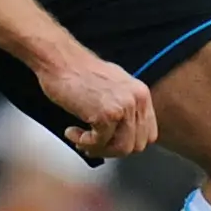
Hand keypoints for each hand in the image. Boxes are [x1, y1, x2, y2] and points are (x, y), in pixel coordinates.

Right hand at [38, 51, 157, 158]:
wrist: (60, 61)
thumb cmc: (80, 72)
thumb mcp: (114, 86)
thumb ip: (125, 107)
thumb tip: (124, 133)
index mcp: (141, 94)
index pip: (149, 135)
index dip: (129, 143)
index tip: (113, 143)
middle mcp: (137, 100)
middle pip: (136, 145)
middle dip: (112, 150)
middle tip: (94, 146)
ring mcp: (123, 108)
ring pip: (120, 148)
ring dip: (98, 149)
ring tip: (81, 141)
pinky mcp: (105, 115)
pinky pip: (99, 143)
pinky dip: (82, 142)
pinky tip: (72, 132)